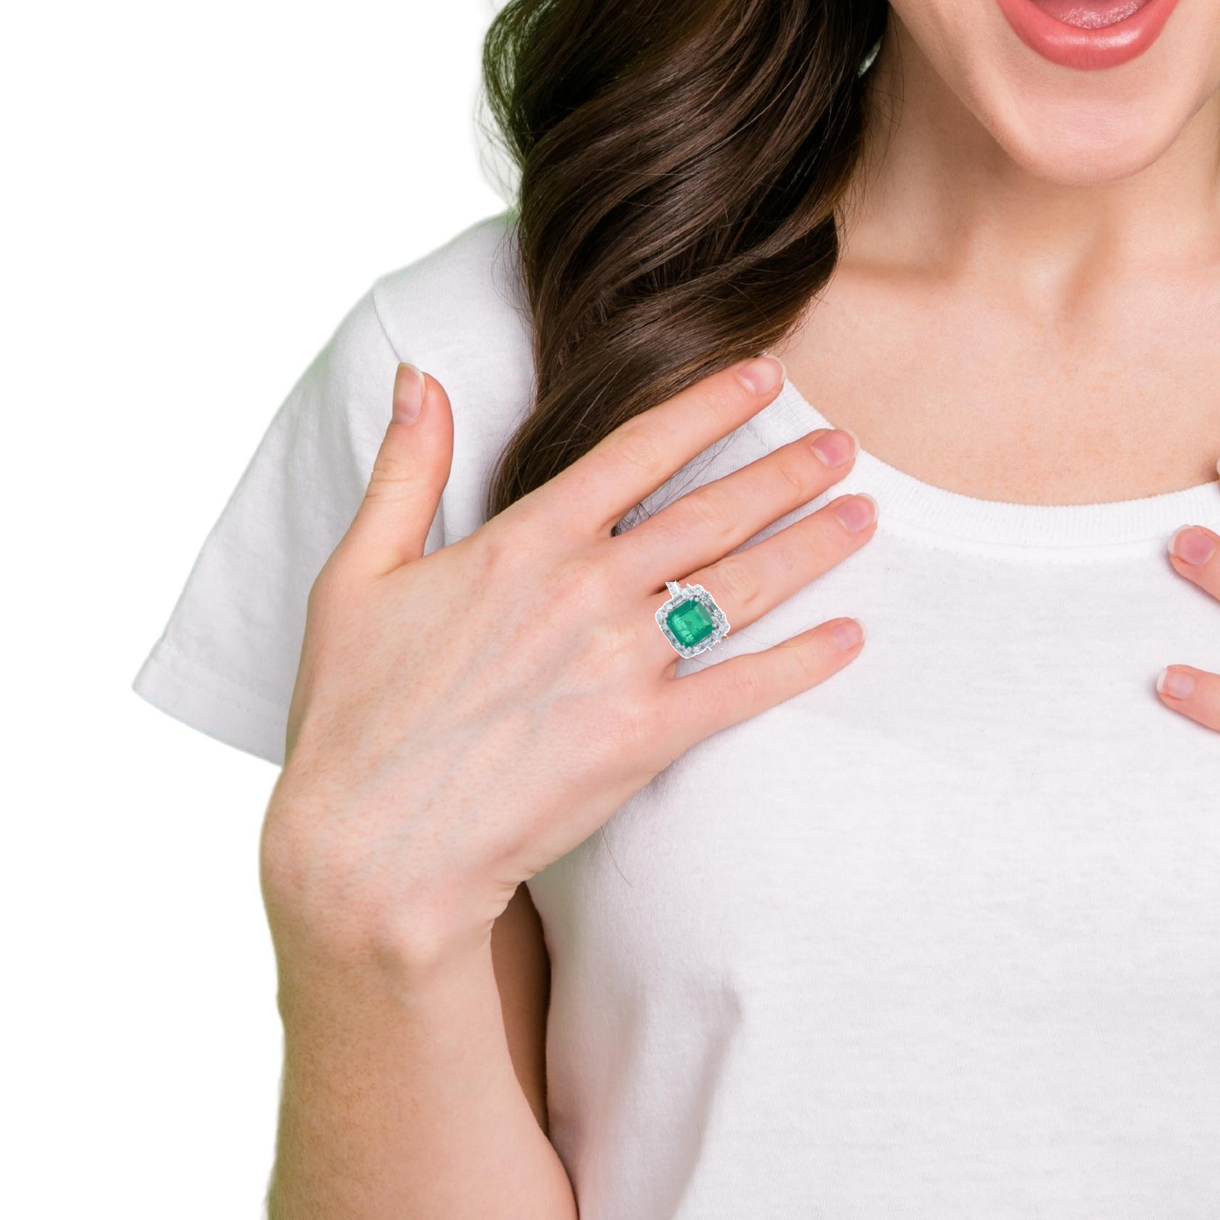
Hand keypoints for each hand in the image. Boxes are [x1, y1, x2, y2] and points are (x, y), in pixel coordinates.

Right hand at [261, 354, 877, 971]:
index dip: (710, 404)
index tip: (765, 375)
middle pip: (712, 510)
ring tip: (864, 514)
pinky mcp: (643, 738)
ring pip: (741, 586)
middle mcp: (587, 587)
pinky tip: (851, 637)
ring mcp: (621, 663)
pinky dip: (804, 661)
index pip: (638, 448)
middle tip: (845, 442)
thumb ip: (403, 469)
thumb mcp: (357, 574)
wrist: (374, 846)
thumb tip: (413, 373)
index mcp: (525, 538)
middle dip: (787, 470)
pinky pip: (744, 688)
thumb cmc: (355, 714)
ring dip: (812, 545)